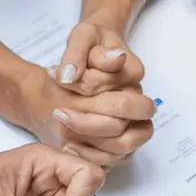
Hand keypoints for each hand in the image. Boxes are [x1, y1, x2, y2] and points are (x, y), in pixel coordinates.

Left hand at [24, 21, 154, 164]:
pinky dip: (93, 157)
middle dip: (88, 123)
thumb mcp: (81, 37)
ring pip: (124, 146)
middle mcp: (139, 99)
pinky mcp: (126, 137)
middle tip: (58, 113)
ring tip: (62, 133)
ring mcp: (136, 120)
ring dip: (91, 143)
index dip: (84, 87)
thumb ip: (76, 53)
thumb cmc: (90, 43)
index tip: (57, 78)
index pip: (110, 86)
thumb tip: (70, 75)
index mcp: (133, 72)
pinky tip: (69, 146)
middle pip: (123, 124)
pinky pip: (117, 158)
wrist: (91, 55)